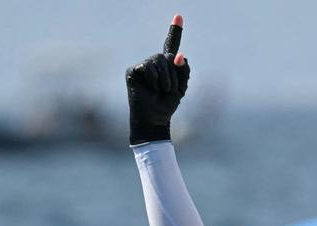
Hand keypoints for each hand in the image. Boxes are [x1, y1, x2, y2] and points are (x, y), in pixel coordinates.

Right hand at [126, 15, 190, 144]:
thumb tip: (180, 55)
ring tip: (161, 91)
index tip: (179, 16)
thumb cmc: (167, 105)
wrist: (155, 118)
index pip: (171, 44)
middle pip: (167, 56)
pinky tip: (151, 90)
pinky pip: (148, 67)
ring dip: (165, 79)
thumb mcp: (181, 88)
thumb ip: (183, 71)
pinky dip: (154, 80)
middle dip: (172, 75)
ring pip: (158, 61)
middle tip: (169, 90)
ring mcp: (142, 65)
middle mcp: (154, 62)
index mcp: (167, 65)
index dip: (175, 30)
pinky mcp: (133, 70)